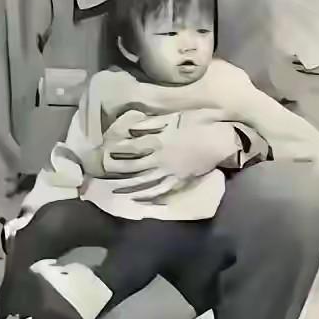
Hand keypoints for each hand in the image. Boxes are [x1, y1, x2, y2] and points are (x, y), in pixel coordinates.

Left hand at [101, 109, 240, 201]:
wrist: (219, 139)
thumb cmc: (198, 123)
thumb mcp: (173, 117)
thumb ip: (151, 123)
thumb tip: (130, 128)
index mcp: (157, 141)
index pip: (131, 147)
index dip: (116, 149)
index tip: (103, 150)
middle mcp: (159, 158)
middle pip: (133, 166)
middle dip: (116, 169)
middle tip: (100, 173)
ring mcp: (168, 172)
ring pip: (143, 181)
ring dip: (127, 185)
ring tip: (112, 190)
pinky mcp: (178, 181)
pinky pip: (160, 191)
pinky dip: (147, 196)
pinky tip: (136, 200)